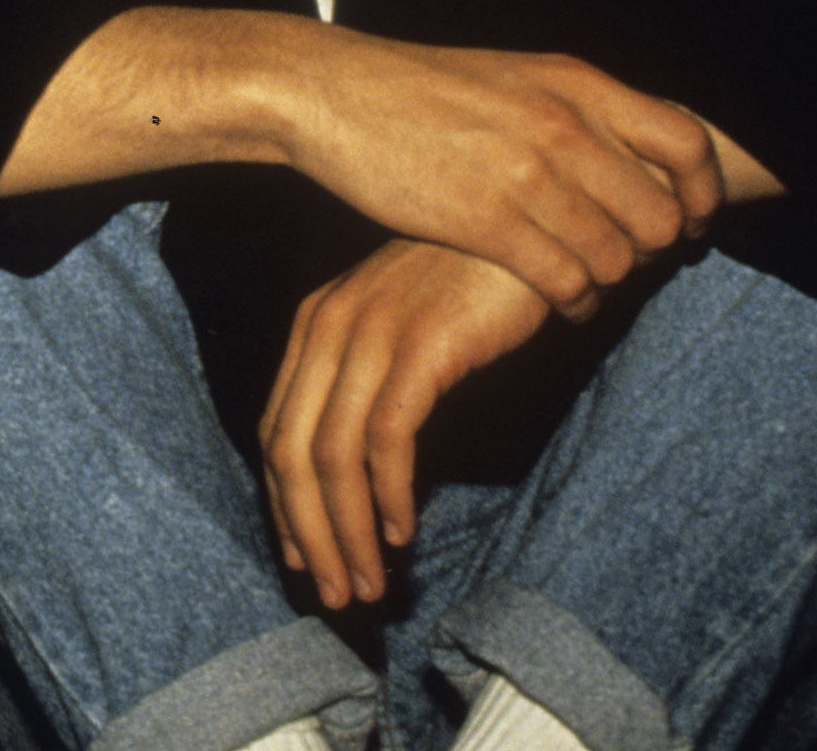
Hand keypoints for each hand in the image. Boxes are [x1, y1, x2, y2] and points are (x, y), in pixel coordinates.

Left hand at [257, 238, 550, 607]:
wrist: (539, 221)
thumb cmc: (478, 281)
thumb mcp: (411, 328)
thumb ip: (378, 381)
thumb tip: (361, 470)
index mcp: (316, 323)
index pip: (277, 431)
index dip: (285, 505)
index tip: (308, 561)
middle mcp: (329, 326)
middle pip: (290, 451)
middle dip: (308, 534)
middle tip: (336, 595)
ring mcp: (371, 332)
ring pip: (332, 455)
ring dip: (346, 531)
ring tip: (370, 584)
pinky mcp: (421, 344)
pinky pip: (387, 436)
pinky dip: (387, 493)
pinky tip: (402, 532)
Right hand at [266, 21, 723, 319]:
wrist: (329, 90)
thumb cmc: (415, 88)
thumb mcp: (510, 75)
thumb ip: (571, 109)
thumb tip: (625, 152)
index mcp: (574, 82)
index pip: (685, 143)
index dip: (701, 192)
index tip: (689, 219)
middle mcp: (562, 125)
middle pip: (658, 212)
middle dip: (651, 247)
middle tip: (627, 260)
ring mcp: (525, 173)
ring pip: (615, 256)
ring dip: (608, 281)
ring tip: (586, 283)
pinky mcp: (484, 220)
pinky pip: (565, 281)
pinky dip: (573, 303)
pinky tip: (557, 301)